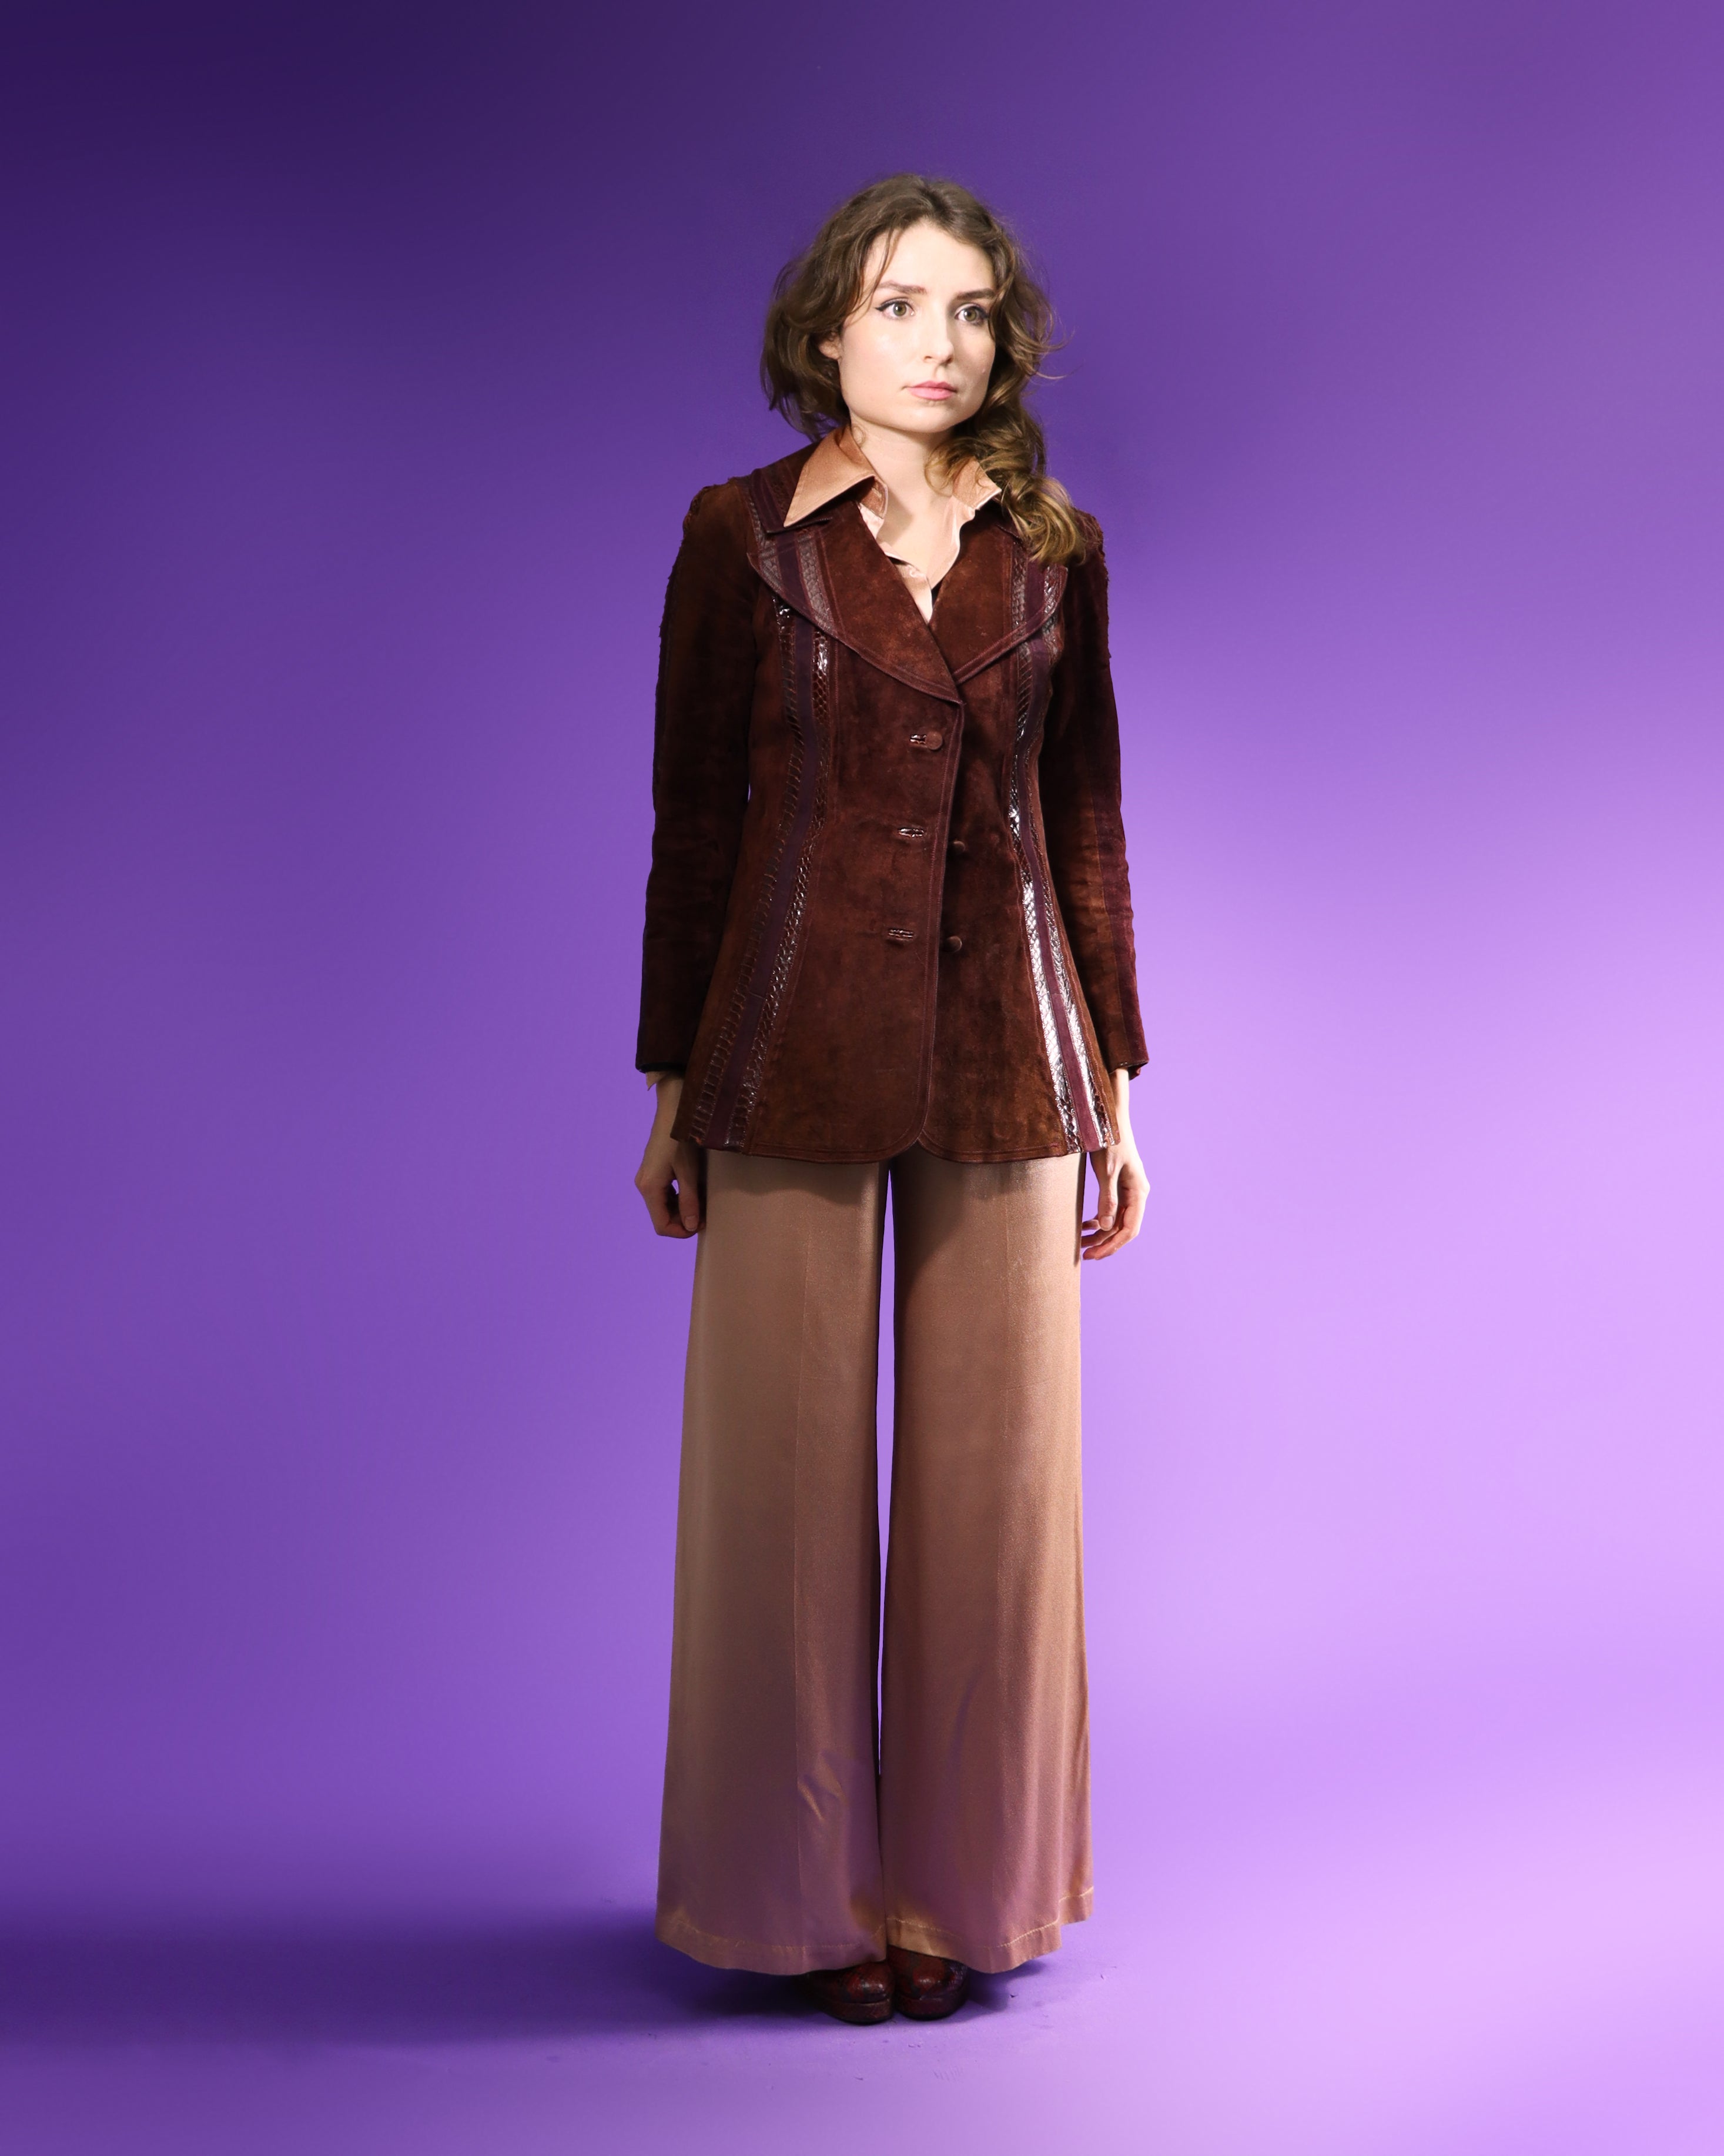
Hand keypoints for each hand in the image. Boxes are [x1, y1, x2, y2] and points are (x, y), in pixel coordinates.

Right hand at [634, 1075, 704, 1236]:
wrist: (673, 1110)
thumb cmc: (681, 1139)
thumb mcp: (689, 1172)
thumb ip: (689, 1201)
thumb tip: (692, 1226)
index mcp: (649, 1188)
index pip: (661, 1225)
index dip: (681, 1232)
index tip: (701, 1226)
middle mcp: (643, 1185)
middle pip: (661, 1217)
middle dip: (682, 1221)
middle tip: (705, 1215)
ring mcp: (646, 1177)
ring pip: (662, 1206)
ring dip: (680, 1210)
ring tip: (701, 1203)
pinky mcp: (652, 1170)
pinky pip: (662, 1193)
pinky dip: (676, 1198)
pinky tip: (692, 1191)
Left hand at [1082, 1069, 1147, 1259]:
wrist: (1109, 1117)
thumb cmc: (1109, 1141)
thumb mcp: (1106, 1171)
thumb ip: (1107, 1199)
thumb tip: (1104, 1227)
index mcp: (1138, 1192)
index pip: (1129, 1229)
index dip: (1112, 1245)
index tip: (1094, 1255)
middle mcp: (1136, 1194)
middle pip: (1123, 1228)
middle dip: (1104, 1243)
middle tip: (1084, 1255)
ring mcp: (1128, 1191)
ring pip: (1115, 1221)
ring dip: (1099, 1234)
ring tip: (1080, 1244)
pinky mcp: (1118, 1186)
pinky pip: (1111, 1210)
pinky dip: (1098, 1220)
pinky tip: (1084, 1225)